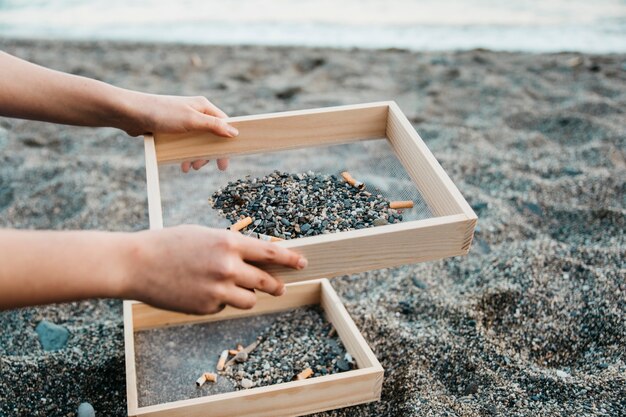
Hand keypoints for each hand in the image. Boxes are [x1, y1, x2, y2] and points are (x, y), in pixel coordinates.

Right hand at [123, 225, 307, 314]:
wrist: (136, 264)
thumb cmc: (169, 244)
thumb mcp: (205, 236)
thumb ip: (230, 247)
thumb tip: (254, 258)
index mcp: (229, 243)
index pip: (271, 252)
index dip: (290, 258)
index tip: (302, 263)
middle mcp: (228, 267)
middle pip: (266, 281)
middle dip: (276, 285)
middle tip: (280, 286)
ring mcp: (218, 290)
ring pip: (249, 300)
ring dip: (246, 295)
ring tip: (229, 287)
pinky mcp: (206, 307)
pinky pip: (224, 306)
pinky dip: (219, 301)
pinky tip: (199, 291)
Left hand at [125, 94, 234, 172]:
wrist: (131, 114)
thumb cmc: (161, 114)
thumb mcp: (191, 121)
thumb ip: (213, 126)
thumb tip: (234, 133)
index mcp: (203, 107)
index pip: (224, 124)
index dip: (227, 141)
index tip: (227, 157)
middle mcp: (196, 113)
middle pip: (212, 135)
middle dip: (210, 152)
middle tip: (207, 166)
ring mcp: (184, 121)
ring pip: (198, 142)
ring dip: (197, 156)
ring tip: (191, 167)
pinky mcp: (173, 129)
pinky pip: (186, 145)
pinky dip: (186, 155)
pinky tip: (182, 164)